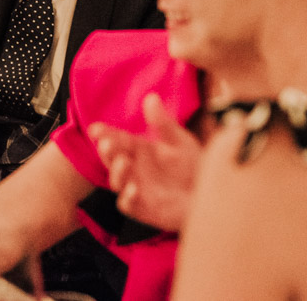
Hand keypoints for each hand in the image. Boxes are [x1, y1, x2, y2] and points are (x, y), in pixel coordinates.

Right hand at [88, 93, 201, 232]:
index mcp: (139, 150)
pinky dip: (128, 197)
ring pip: (116, 181)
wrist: (210, 194)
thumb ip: (162, 123)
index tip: (95, 129)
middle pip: (112, 159)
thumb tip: (150, 97)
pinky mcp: (142, 209)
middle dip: (107, 151)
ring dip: (116, 172)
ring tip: (124, 161)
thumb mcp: (179, 141)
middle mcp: (133, 168)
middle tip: (107, 143)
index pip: (117, 139)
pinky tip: (134, 188)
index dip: (105, 133)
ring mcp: (136, 188)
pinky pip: (128, 204)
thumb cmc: (193, 167)